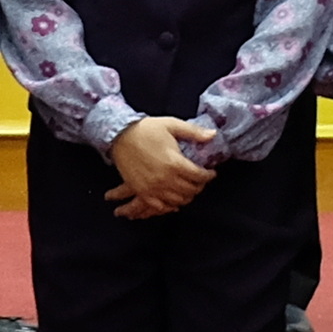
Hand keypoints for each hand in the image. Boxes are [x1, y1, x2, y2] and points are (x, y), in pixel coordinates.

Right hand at [104, 115, 218, 218]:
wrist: (120, 136)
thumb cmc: (147, 129)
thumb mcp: (171, 125)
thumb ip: (194, 132)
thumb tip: (213, 135)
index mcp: (174, 163)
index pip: (199, 176)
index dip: (208, 176)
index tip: (211, 173)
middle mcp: (165, 179)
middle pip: (190, 191)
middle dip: (199, 186)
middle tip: (201, 181)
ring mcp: (153, 188)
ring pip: (177, 201)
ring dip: (186, 197)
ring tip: (189, 189)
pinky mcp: (142, 191)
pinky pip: (159, 206)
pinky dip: (169, 206)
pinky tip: (173, 201)